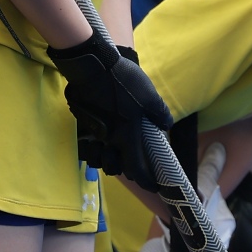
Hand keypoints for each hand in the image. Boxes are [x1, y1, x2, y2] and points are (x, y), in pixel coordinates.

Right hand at [49, 33, 170, 184]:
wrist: (92, 66)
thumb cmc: (123, 81)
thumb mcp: (149, 96)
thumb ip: (159, 114)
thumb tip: (166, 126)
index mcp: (127, 135)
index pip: (136, 169)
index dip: (145, 181)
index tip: (153, 186)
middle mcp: (110, 138)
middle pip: (117, 166)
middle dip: (129, 171)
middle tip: (140, 167)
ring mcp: (95, 131)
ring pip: (102, 156)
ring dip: (111, 160)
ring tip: (121, 153)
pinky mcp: (85, 121)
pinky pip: (93, 142)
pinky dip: (100, 145)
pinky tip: (108, 135)